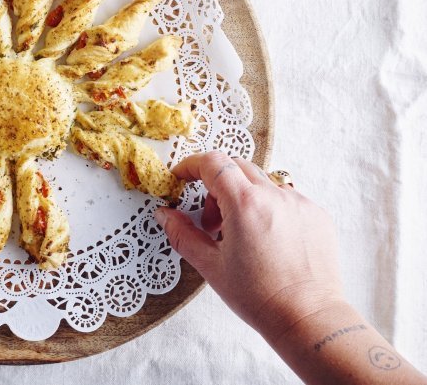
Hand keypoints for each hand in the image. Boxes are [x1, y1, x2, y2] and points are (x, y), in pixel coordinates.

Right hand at [155, 151, 344, 341]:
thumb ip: (182, 234)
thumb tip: (165, 215)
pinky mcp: (316, 214)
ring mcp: (299, 203)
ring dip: (244, 197)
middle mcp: (274, 196)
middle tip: (211, 221)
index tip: (182, 176)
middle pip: (236, 167)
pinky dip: (269, 209)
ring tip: (241, 235)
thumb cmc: (262, 298)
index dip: (192, 165)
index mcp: (245, 204)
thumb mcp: (211, 266)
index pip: (213, 162)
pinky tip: (267, 241)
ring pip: (262, 182)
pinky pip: (286, 197)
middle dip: (216, 186)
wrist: (308, 319)